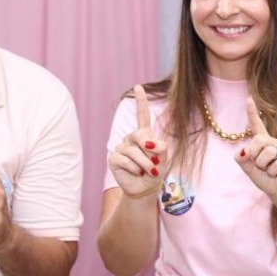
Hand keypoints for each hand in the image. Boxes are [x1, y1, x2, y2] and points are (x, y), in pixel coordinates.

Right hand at [107, 85, 165, 199]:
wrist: (145, 188)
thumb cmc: (155, 171)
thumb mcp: (163, 160)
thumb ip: (161, 149)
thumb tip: (154, 142)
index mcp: (144, 134)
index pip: (141, 115)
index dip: (140, 101)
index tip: (138, 87)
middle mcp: (131, 138)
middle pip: (139, 134)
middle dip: (149, 147)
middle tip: (155, 161)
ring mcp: (121, 147)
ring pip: (134, 151)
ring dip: (145, 164)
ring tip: (149, 171)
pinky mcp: (113, 158)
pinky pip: (125, 160)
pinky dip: (135, 169)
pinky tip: (136, 173)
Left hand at [236, 96, 276, 205]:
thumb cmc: (268, 181)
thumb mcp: (251, 172)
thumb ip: (244, 161)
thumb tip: (240, 151)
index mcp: (265, 144)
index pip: (258, 126)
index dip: (253, 113)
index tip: (248, 99)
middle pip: (259, 140)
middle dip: (255, 156)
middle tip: (261, 167)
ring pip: (268, 153)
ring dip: (265, 167)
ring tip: (272, 172)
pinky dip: (274, 172)